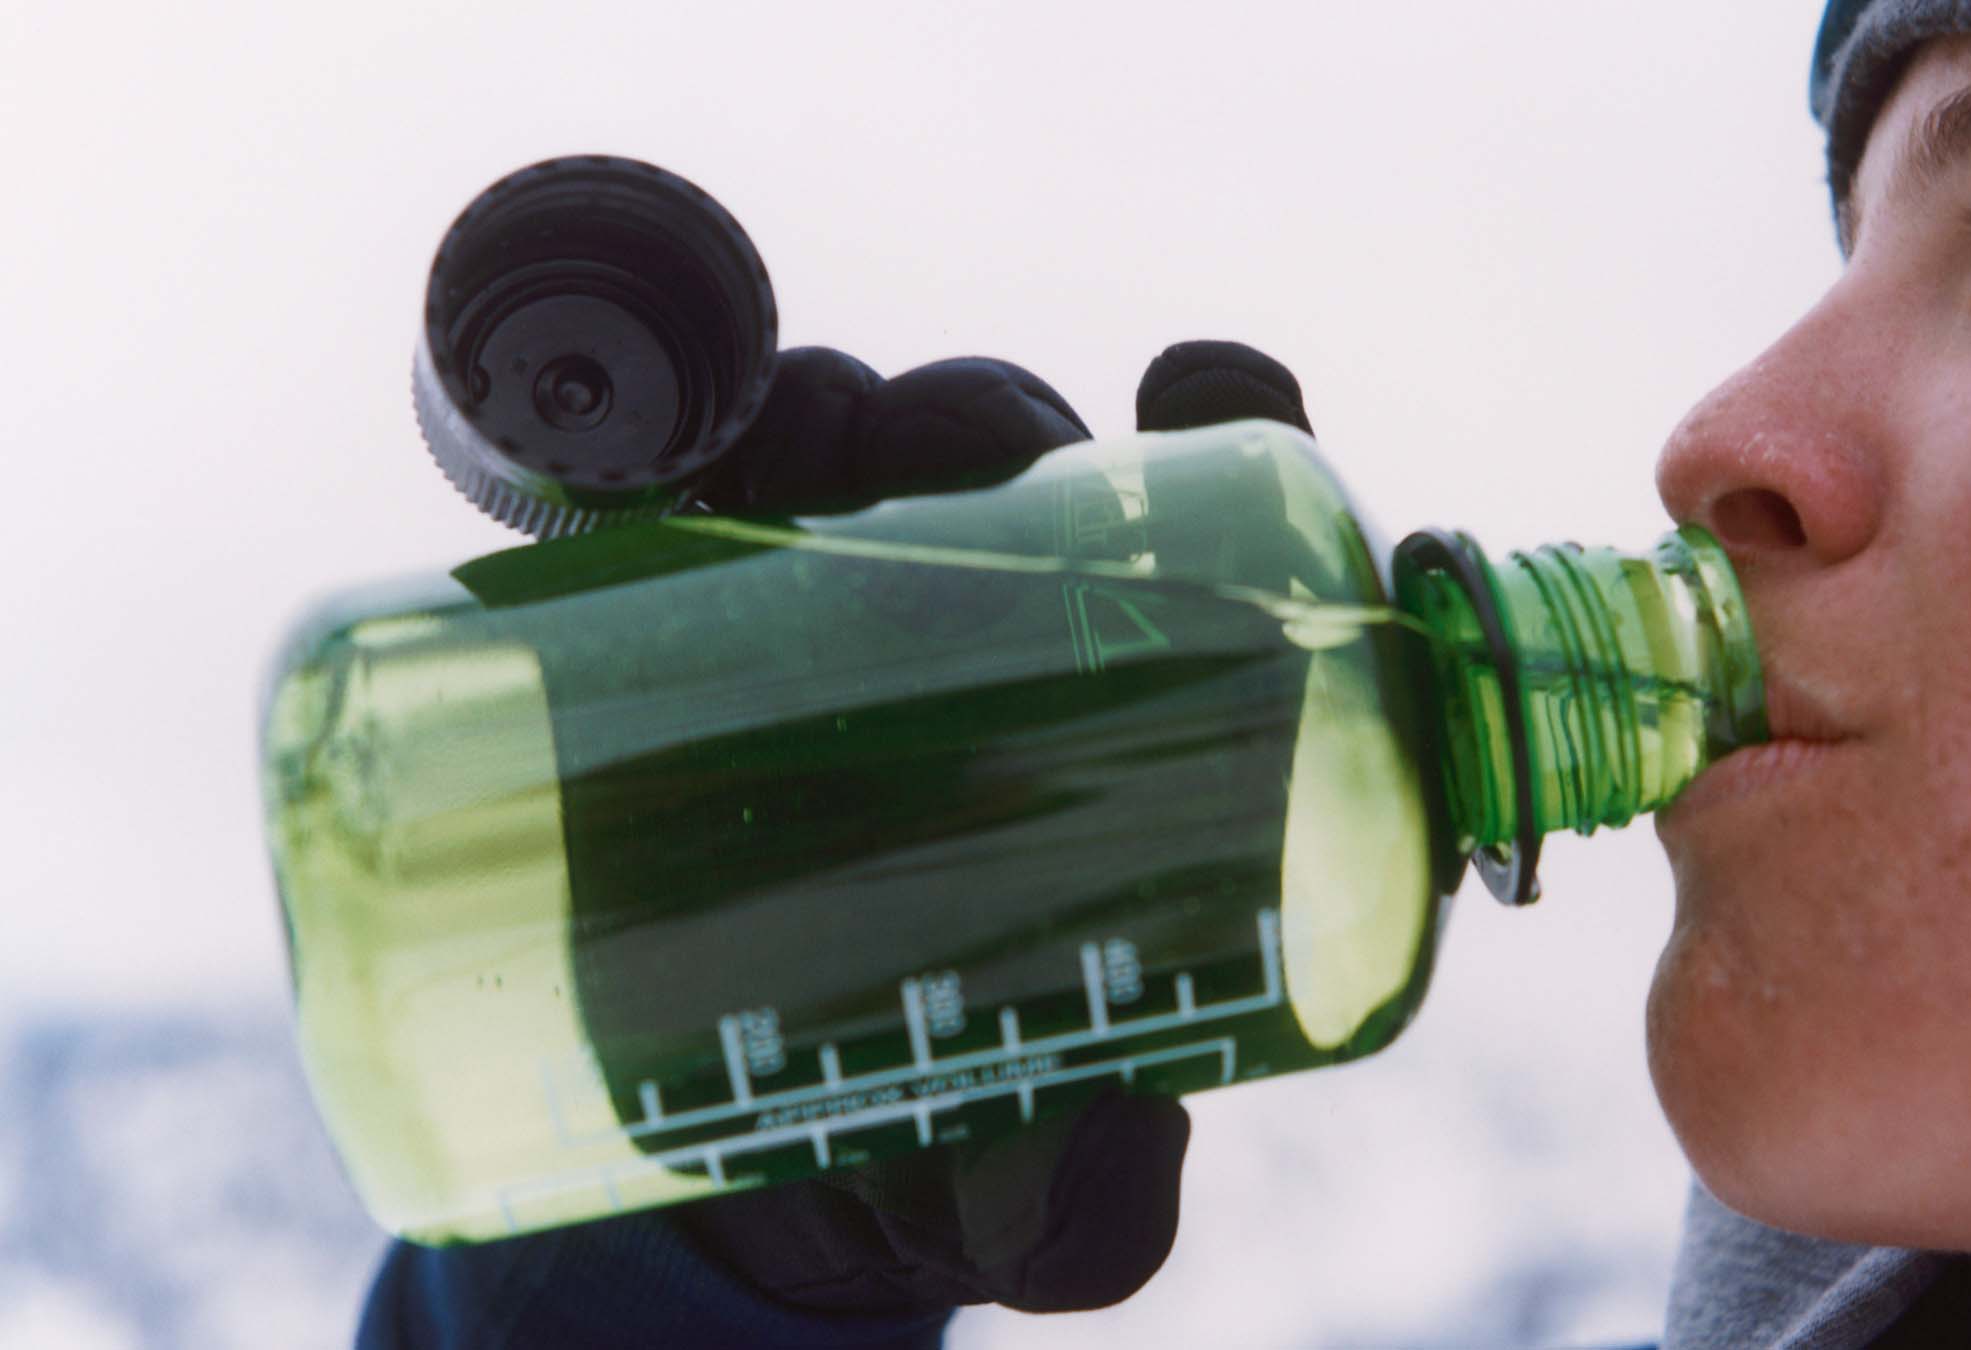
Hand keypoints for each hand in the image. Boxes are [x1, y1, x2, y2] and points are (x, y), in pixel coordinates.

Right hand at [667, 338, 1314, 1315]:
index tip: (1202, 383)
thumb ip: (1082, 1207)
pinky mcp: (682, 661)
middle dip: (997, 414)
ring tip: (809, 449)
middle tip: (970, 460)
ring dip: (842, 410)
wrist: (745, 1204)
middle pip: (1018, 459)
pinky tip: (673, 462)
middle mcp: (993, 650)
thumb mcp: (1037, 1210)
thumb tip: (1084, 1139)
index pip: (1205, 528)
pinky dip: (678, 454)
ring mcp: (834, 643)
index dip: (1225, 419)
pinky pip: (685, 515)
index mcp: (1132, 726)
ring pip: (854, 456)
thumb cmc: (947, 1164)